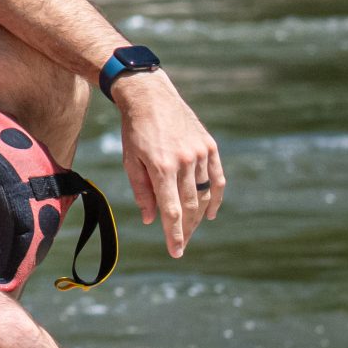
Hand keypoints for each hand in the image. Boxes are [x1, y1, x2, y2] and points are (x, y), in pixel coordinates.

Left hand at [111, 71, 225, 258]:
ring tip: (192, 229)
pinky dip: (216, 198)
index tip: (176, 252)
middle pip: (190, 205)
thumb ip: (142, 191)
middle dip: (186, 229)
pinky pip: (217, 178)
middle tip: (182, 243)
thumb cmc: (135, 130)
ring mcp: (200, 153)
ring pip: (205, 194)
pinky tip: (210, 212)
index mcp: (161, 167)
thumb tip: (152, 220)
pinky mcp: (209, 146)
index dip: (174, 234)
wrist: (150, 96)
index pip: (171, 210)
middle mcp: (184, 161)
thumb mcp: (130, 161)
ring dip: (199, 216)